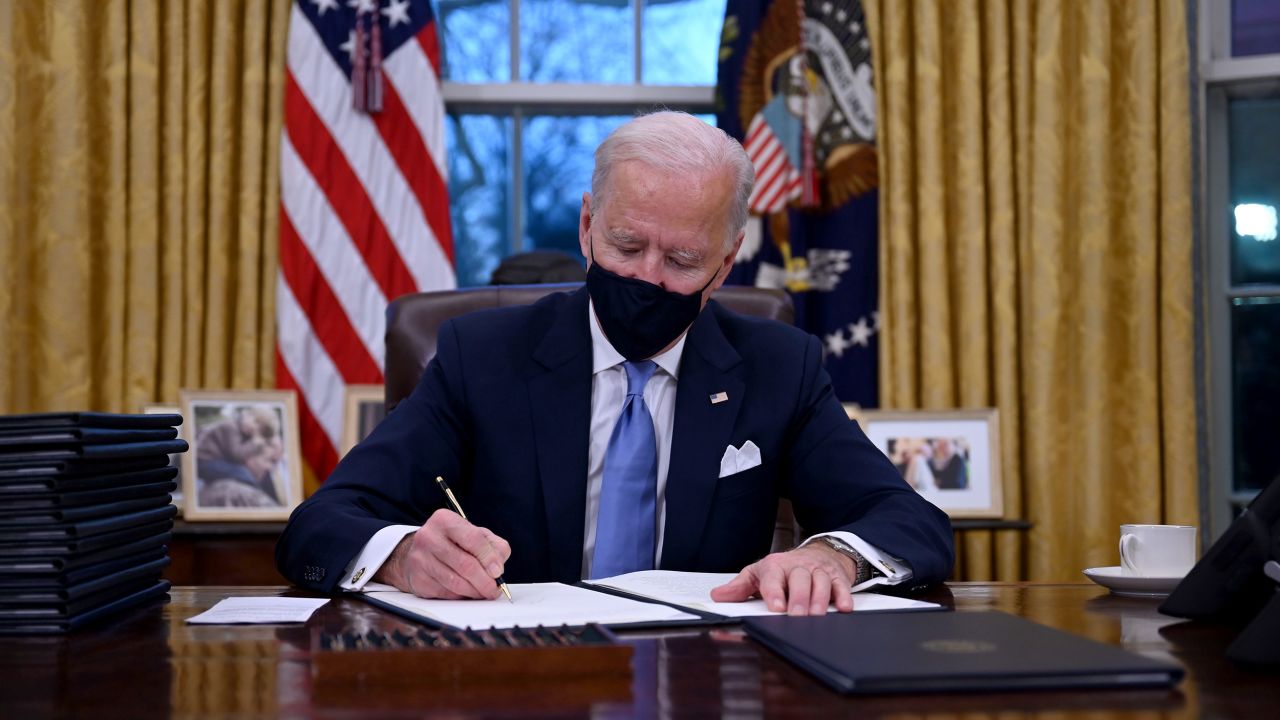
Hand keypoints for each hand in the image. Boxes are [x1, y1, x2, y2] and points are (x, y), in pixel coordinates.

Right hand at [375, 508, 510, 598]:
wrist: (419, 552)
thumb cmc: (452, 542)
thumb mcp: (475, 534)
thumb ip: (493, 545)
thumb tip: (498, 566)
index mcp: (445, 520)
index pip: (473, 539)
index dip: (489, 558)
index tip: (498, 572)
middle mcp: (429, 537)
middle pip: (465, 565)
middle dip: (485, 581)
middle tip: (494, 589)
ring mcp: (420, 559)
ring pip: (456, 582)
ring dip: (475, 591)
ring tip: (484, 592)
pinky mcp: (418, 579)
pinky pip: (446, 593)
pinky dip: (461, 596)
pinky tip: (466, 592)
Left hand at [709, 542, 855, 615]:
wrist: (814, 554)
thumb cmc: (783, 569)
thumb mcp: (758, 574)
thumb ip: (739, 587)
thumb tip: (717, 596)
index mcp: (775, 566)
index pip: (773, 577)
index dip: (774, 592)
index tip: (775, 607)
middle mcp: (797, 567)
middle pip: (799, 579)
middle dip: (799, 598)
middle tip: (797, 616)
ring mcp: (818, 571)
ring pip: (821, 582)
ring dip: (819, 600)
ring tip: (816, 616)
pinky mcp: (836, 577)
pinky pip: (841, 586)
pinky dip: (844, 596)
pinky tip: (843, 607)